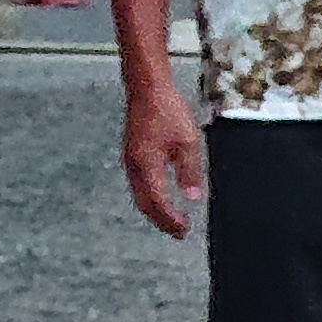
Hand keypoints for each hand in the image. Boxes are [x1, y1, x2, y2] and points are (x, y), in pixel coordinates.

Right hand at [122, 75, 204, 238]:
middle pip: (145, 204)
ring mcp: (130, 160)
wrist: (146, 89)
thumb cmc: (167, 110)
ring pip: (139, 195)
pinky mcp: (131, 154)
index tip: (184, 230)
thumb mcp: (187, 141)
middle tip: (179, 233)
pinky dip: (149, 197)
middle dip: (161, 221)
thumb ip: (189, 171)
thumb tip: (192, 198)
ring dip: (154, 211)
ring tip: (171, 221)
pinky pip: (137, 184)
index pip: (158, 202)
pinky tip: (160, 198)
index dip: (170, 219)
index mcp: (147, 164)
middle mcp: (134, 166)